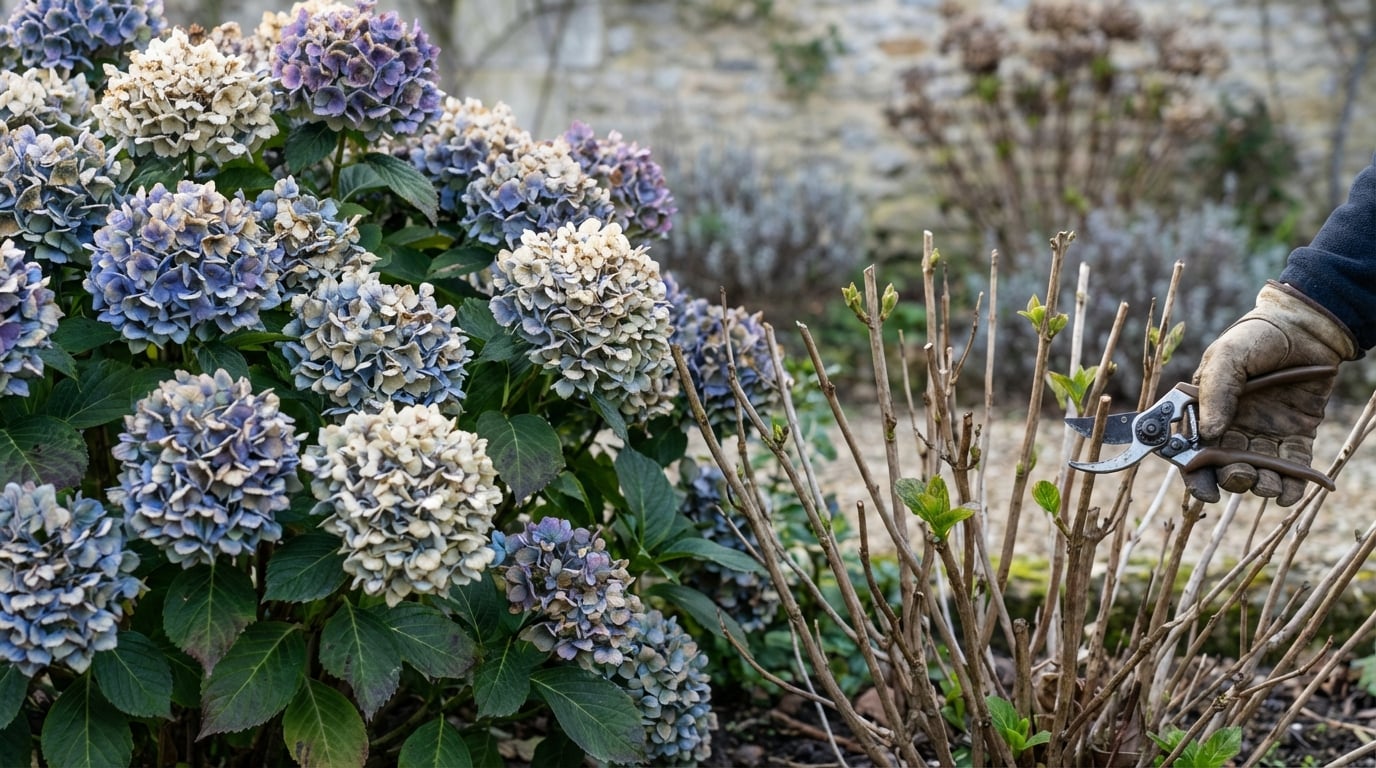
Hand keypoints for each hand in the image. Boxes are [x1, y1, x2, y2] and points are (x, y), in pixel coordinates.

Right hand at [1184, 282, 1355, 505]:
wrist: (1306, 327)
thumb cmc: (1257, 337)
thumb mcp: (1226, 357)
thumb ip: (1214, 394)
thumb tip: (1209, 434)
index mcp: (1206, 410)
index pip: (1193, 449)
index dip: (1195, 473)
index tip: (1204, 489)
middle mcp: (1233, 426)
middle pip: (1225, 467)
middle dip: (1231, 479)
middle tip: (1241, 475)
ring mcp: (1264, 433)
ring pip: (1258, 471)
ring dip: (1260, 485)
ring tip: (1267, 483)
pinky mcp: (1296, 435)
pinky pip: (1292, 466)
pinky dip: (1291, 485)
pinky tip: (1289, 492)